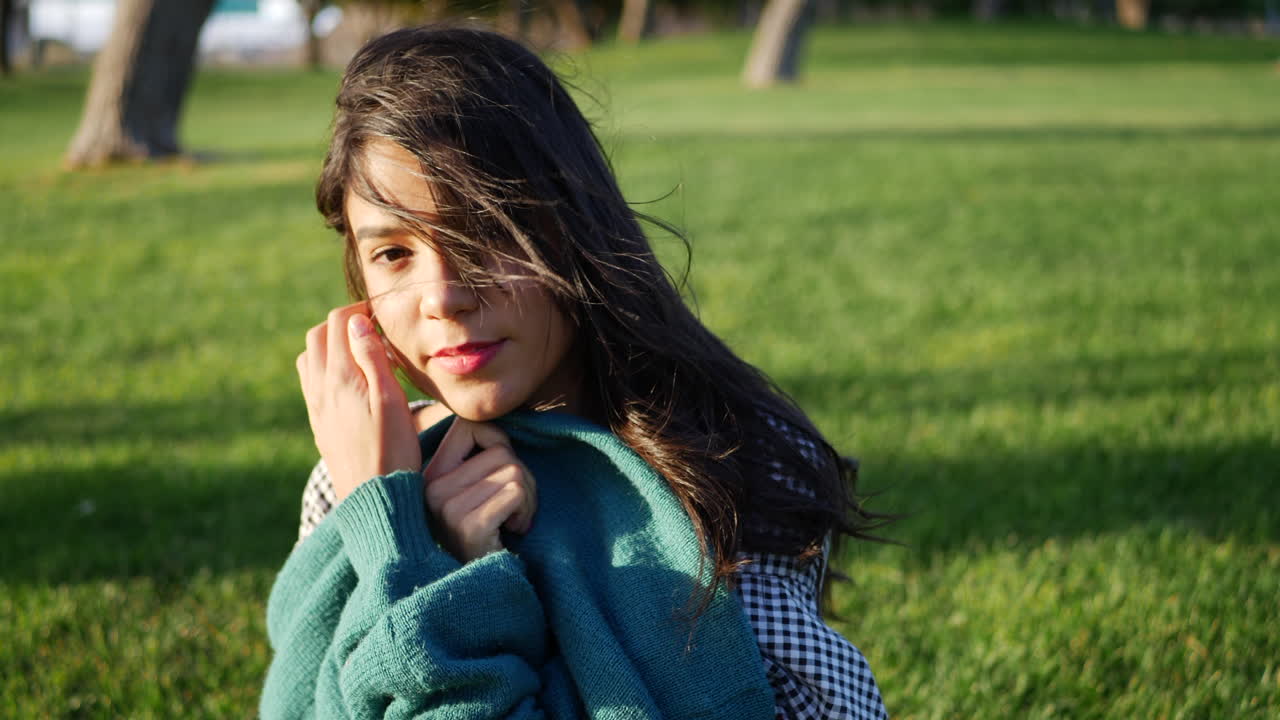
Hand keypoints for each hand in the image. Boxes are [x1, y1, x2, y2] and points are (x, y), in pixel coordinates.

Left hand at [297, 302, 421, 501]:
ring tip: (361, 353)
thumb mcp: (391, 401)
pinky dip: (327, 367)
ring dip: (331, 344)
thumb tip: (356, 321)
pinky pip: (311, 381)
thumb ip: (372, 358)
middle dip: (343, 323)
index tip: (383, 316)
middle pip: (318, 335)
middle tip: (374, 331)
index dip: (360, 310)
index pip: (338, 322)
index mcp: (340, 378)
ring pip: (310, 357)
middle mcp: (320, 388)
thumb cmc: (392, 451)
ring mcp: (316, 406)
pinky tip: (352, 381)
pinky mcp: (319, 423)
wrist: (372, 498)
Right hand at [423, 419, 536, 562]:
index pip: (471, 426)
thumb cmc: (487, 535)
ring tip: (513, 520)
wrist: (480, 588)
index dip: (500, 444)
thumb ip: (479, 457)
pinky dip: (526, 511)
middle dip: (521, 477)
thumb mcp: (474, 490)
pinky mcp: (468, 525)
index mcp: (429, 475)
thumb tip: (499, 422)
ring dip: (527, 497)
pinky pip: (516, 492)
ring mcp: (446, 507)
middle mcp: (430, 488)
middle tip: (514, 508)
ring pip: (514, 471)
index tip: (500, 475)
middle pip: (501, 451)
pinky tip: (513, 531)